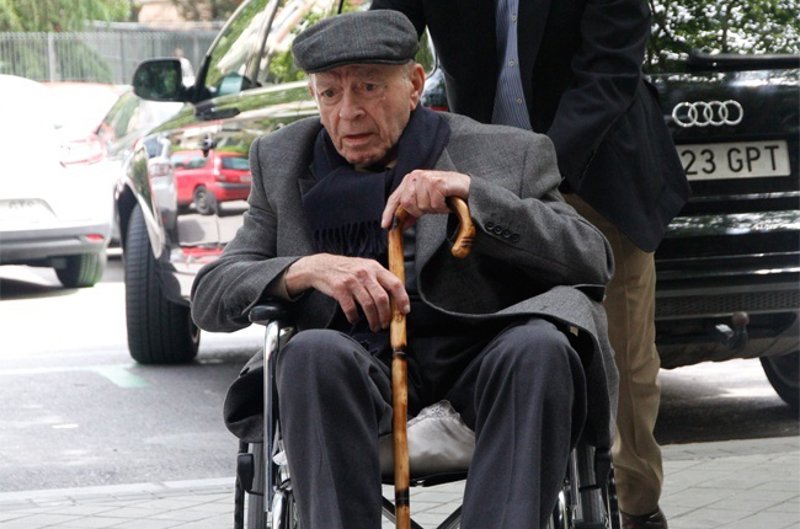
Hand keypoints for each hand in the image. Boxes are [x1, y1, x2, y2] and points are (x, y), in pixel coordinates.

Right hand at [284, 253, 409, 331]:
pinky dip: (354, 318)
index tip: (404, 311)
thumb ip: (379, 280)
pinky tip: (355, 319)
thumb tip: (396, 300)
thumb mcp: (366, 267)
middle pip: (382, 298)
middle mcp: (365, 273)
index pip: (395, 283)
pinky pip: (351, 308)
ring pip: (368, 305)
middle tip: (385, 324)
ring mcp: (352, 280)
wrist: (322, 266)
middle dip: (386, 316)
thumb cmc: (348, 269)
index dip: (402, 299)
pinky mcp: (340, 288)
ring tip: (374, 326)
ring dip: (373, 320)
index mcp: (375, 267)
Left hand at [381, 170, 469, 229]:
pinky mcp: (437, 182)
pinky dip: (442, 207)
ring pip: (421, 206)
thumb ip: (411, 212)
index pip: (395, 198)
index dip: (389, 212)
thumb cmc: (446, 195)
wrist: (467, 189)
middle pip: (407, 204)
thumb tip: (399, 224)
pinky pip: (434, 204)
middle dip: (420, 211)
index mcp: (410, 180)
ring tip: (441, 202)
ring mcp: (426, 177)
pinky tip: (447, 201)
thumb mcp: (425, 203)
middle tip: (433, 207)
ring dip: (433, 209)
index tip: (385, 225)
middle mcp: (415, 176)